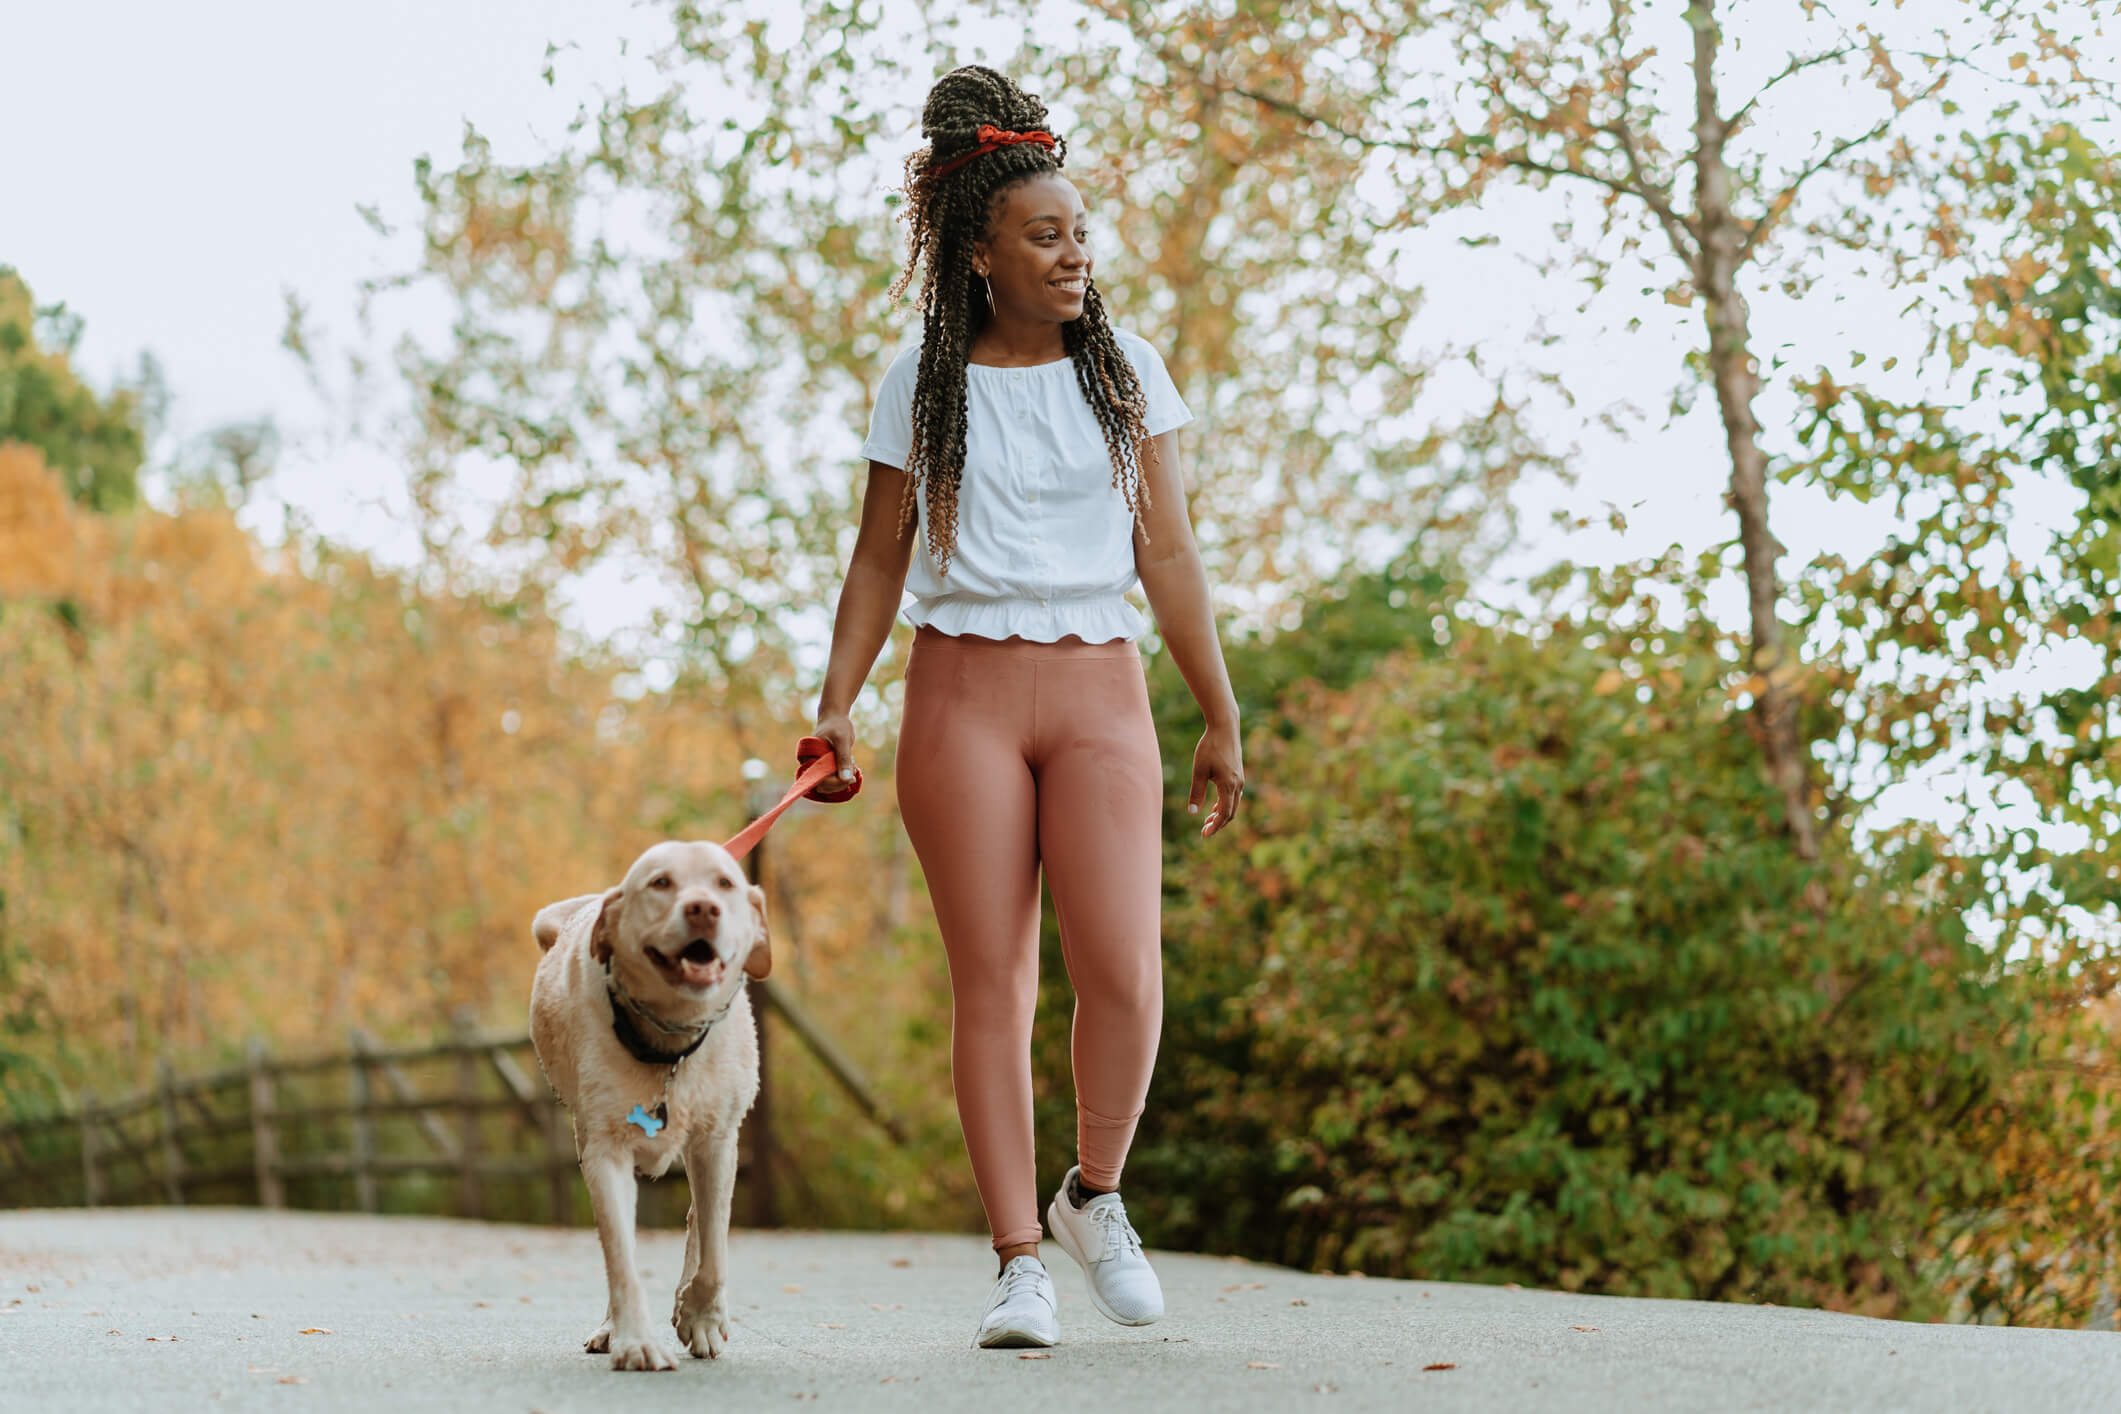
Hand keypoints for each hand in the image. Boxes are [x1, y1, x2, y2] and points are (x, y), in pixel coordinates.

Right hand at [813, 711, 859, 788]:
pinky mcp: (826, 765)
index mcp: (808, 758)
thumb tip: (846, 779)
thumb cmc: (837, 725)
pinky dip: (844, 776)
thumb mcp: (842, 740)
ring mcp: (819, 765)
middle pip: (823, 785)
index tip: (850, 778)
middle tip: (854, 772)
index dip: (833, 783)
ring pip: (829, 784)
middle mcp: (811, 764)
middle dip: (840, 782)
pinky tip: (852, 765)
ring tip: (852, 764)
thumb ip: (843, 758)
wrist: (836, 716)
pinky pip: (834, 778)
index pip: (818, 780)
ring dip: (843, 780)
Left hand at [1187, 721, 1244, 837]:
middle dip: (1218, 824)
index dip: (1215, 827)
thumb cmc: (1210, 747)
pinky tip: (1213, 806)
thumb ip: (1196, 792)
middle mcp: (1238, 785)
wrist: (1225, 728)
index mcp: (1228, 786)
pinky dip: (1224, 805)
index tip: (1204, 835)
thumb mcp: (1199, 770)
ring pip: (1233, 805)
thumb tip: (1192, 813)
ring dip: (1221, 815)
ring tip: (1207, 821)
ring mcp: (1239, 780)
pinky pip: (1233, 796)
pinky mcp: (1238, 775)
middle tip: (1204, 832)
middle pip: (1230, 813)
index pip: (1224, 814)